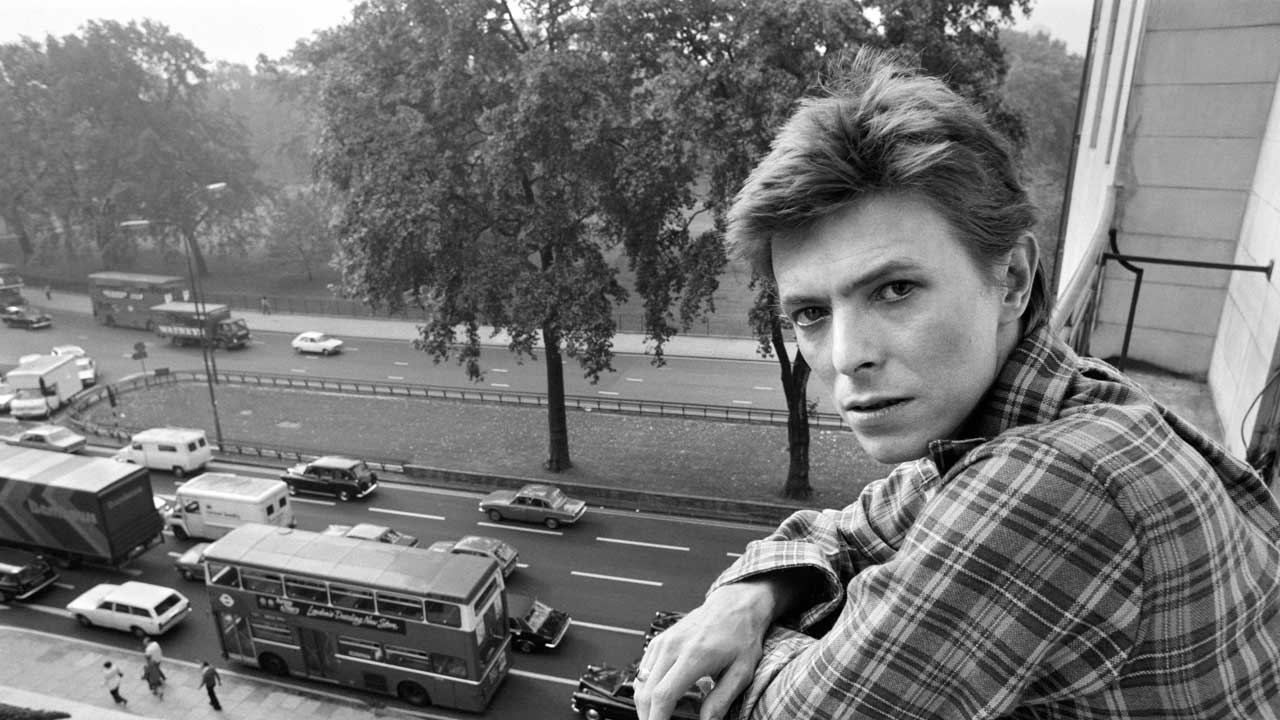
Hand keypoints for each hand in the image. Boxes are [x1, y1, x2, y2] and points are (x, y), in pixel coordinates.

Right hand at [634, 579, 781, 719]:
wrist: (734, 605)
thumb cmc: (740, 635)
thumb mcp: (741, 672)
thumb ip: (721, 700)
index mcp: (694, 656)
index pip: (663, 695)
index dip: (656, 719)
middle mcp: (673, 647)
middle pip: (645, 692)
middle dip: (647, 717)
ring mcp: (663, 642)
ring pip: (640, 682)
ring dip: (644, 705)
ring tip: (659, 716)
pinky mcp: (660, 640)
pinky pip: (642, 670)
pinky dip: (645, 688)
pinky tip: (658, 698)